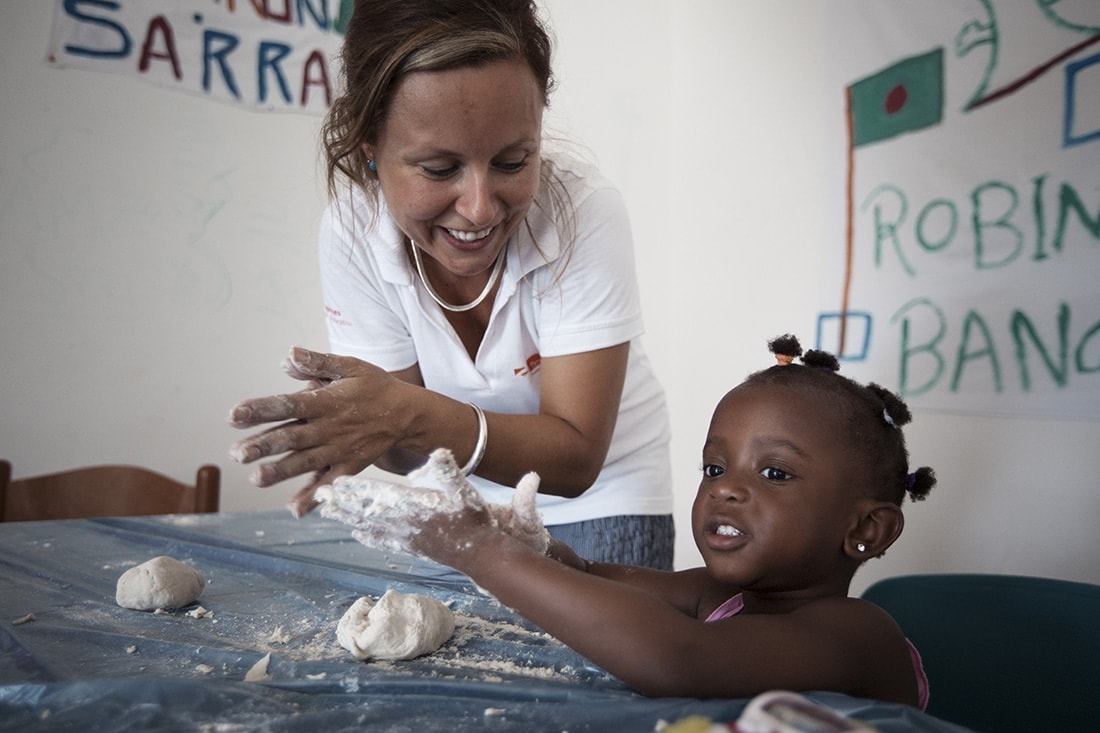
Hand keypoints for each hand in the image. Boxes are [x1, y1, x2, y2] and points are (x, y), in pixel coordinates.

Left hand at [228, 347, 410, 515]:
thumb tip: (287, 356)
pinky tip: (294, 509)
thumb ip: (318, 362)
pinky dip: (314, 497)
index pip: (289, 404)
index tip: (234, 414)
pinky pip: (331, 483)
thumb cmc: (375, 386)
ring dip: (281, 472)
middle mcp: (331, 428)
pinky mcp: (350, 467)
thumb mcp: (351, 367)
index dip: (261, 409)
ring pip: (306, 462)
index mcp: (327, 401)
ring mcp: (341, 450)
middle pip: (293, 437)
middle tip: (237, 453)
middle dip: (264, 445)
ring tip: (256, 479)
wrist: (409, 414)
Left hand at [316, 448, 548, 562]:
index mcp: (414, 507)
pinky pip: (383, 541)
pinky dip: (367, 536)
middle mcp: (405, 525)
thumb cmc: (475, 520)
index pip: (378, 495)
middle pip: (366, 511)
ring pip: (369, 527)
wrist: (483, 555)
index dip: (356, 489)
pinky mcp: (412, 548)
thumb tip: (440, 451)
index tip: (335, 482)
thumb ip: (450, 471)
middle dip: (342, 503)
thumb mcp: (465, 490)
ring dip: (347, 518)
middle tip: (318, 495)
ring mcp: (407, 539)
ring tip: (327, 511)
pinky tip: (357, 533)